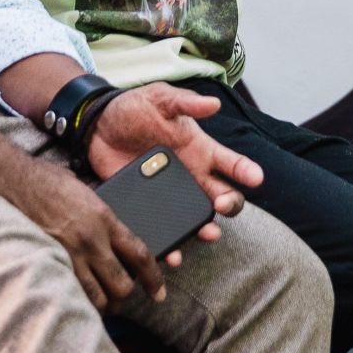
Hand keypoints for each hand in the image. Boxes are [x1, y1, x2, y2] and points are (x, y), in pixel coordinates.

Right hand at [0, 156, 167, 310]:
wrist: (18, 181)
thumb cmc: (52, 182)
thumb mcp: (89, 193)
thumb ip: (105, 217)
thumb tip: (117, 237)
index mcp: (106, 219)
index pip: (141, 256)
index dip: (154, 278)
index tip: (158, 292)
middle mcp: (92, 240)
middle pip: (122, 284)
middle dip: (126, 295)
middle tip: (123, 295)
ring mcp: (70, 254)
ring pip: (98, 297)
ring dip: (104, 303)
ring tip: (103, 301)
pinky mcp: (51, 263)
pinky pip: (72, 294)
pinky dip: (79, 300)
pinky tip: (78, 297)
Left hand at [85, 82, 263, 248]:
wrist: (97, 124)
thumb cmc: (134, 108)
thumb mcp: (159, 99)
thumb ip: (184, 103)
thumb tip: (213, 103)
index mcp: (199, 150)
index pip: (231, 163)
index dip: (246, 170)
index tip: (256, 177)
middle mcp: (191, 176)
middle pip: (223, 196)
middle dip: (231, 204)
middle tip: (222, 204)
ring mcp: (171, 195)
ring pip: (198, 219)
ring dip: (206, 229)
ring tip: (207, 233)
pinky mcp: (148, 207)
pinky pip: (164, 230)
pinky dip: (170, 245)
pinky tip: (172, 253)